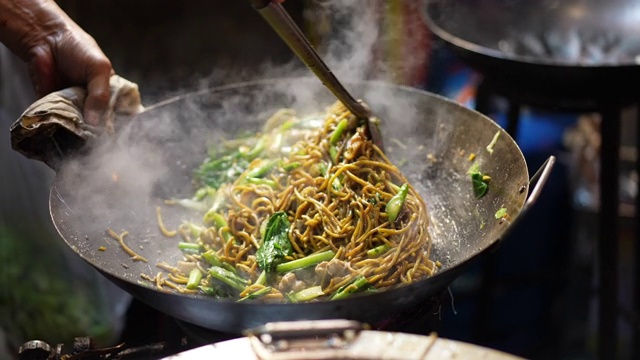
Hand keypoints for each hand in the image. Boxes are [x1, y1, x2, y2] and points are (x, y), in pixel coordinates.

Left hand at [0, 0, 112, 124]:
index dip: (117, 123)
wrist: (45, 39)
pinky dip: (60, 125)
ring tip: (79, 132)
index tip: (115, 133)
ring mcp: (75, 105)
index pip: (117, 113)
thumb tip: (95, 123)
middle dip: (96, 130)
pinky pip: (60, 122)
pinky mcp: (55, 108)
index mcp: (109, 92)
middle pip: (99, 123)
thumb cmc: (78, 48)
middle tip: (94, 135)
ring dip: (78, 129)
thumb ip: (100, 95)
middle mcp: (93, 101)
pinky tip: (63, 127)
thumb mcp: (98, 68)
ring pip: (80, 125)